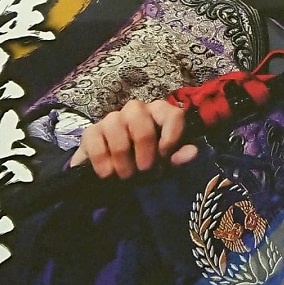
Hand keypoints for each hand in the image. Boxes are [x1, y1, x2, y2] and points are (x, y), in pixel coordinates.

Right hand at [69, 98, 200, 179]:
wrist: (112, 173)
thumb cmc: (144, 161)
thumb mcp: (164, 163)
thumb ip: (178, 157)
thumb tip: (192, 152)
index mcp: (159, 113)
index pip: (172, 113)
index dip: (171, 135)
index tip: (165, 156)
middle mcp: (136, 110)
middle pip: (141, 122)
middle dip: (143, 151)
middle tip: (144, 170)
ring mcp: (112, 118)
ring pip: (117, 130)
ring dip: (122, 159)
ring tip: (126, 175)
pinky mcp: (91, 131)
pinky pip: (95, 142)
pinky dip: (103, 162)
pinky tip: (108, 174)